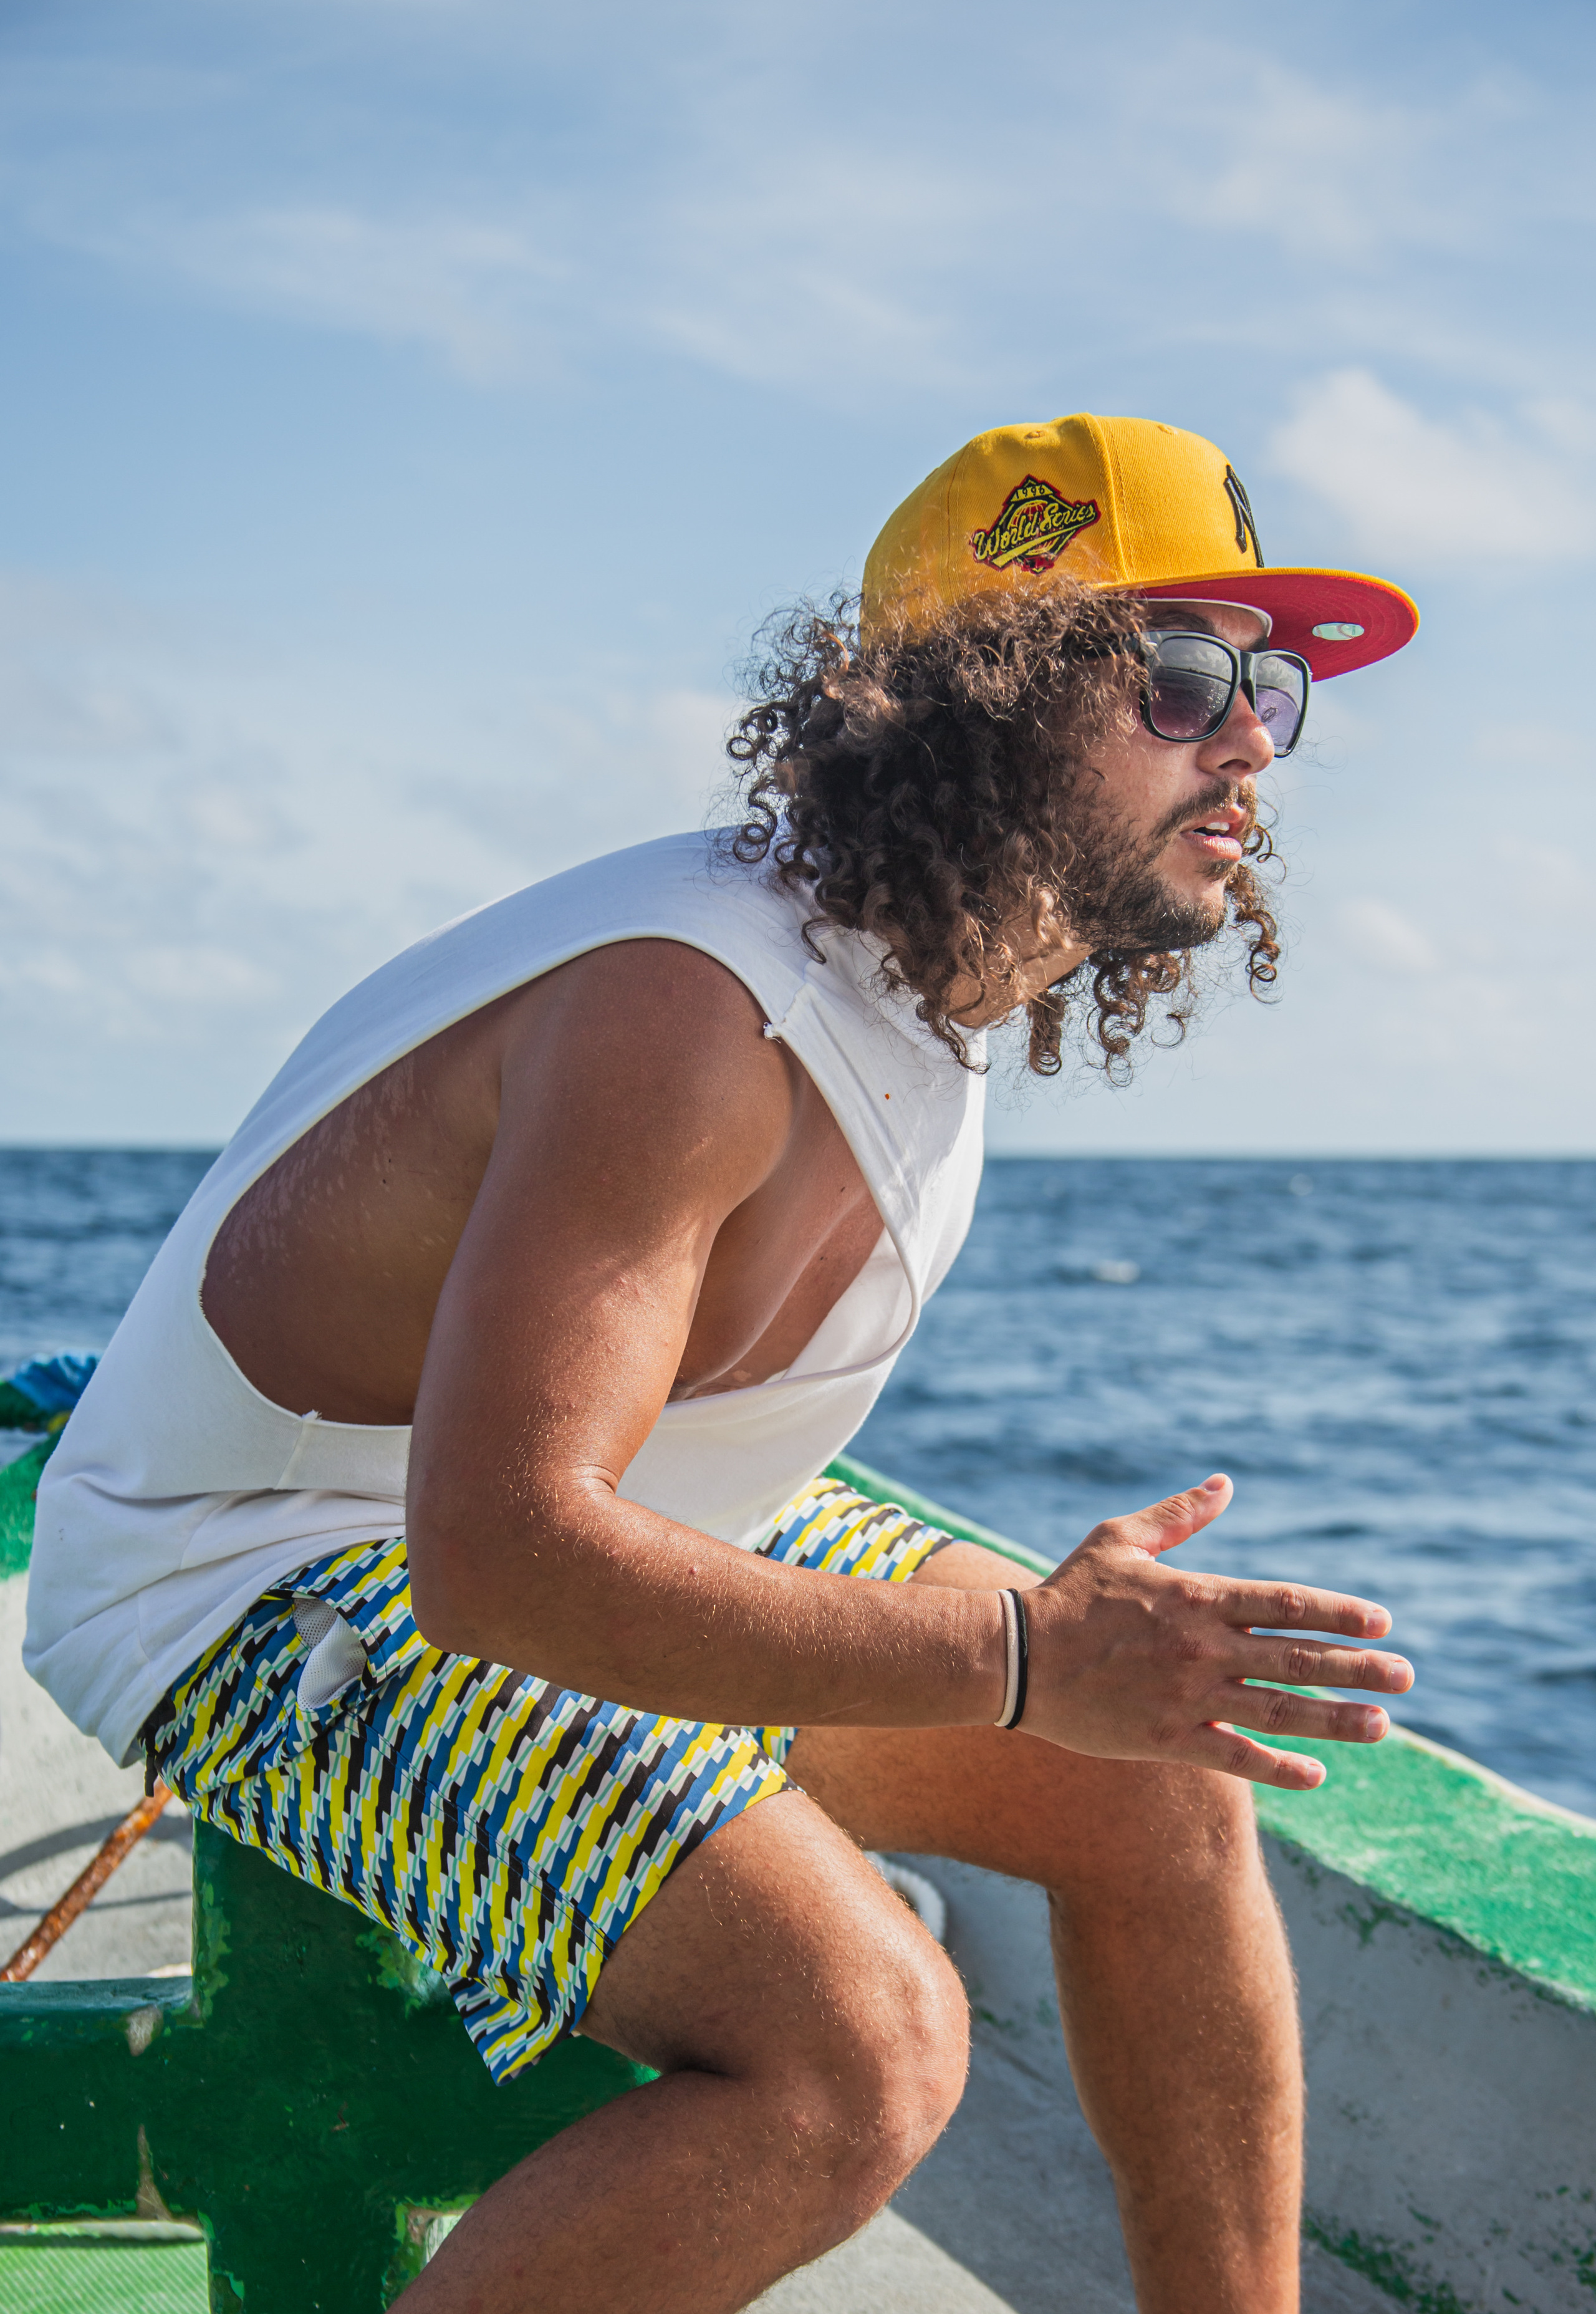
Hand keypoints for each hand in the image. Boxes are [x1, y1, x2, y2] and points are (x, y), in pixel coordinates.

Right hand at [1021, 1476, 1412, 1788]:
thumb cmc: (1069, 1592)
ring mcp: (1189, 1695)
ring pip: (1279, 1711)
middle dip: (1357, 1667)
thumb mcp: (1122, 1538)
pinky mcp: (1168, 1737)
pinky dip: (1279, 1769)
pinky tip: (1316, 1774)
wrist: (1017, 1657)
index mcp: (1197, 1596)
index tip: (1382, 1623)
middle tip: (1406, 1677)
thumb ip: (1179, 1515)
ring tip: (1382, 1725)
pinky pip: (1236, 1757)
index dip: (1340, 1613)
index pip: (1287, 1603)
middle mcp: (1203, 1647)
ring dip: (1335, 1719)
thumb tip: (1225, 1483)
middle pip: (1297, 1657)